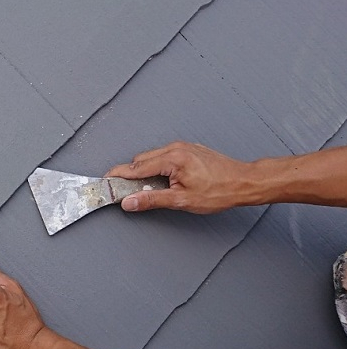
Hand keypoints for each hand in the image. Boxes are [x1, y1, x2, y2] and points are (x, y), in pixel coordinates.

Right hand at [105, 141, 251, 213]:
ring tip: (150, 190)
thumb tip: (129, 201)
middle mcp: (175, 148)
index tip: (105, 182)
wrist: (244, 182)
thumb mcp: (181, 200)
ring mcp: (182, 147)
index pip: (135, 167)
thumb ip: (151, 200)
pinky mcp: (188, 150)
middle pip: (140, 161)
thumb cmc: (219, 191)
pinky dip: (157, 168)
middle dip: (130, 176)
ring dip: (145, 173)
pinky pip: (164, 156)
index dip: (117, 176)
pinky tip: (163, 182)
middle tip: (127, 193)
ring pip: (152, 158)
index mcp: (171, 159)